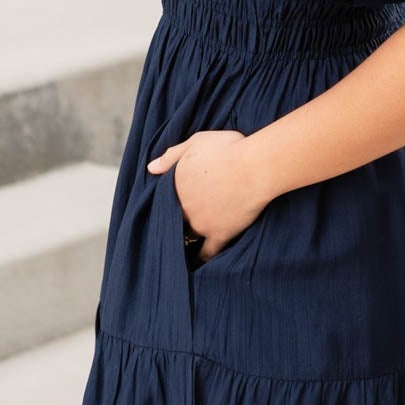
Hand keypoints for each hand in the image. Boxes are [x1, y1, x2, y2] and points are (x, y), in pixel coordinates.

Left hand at [146, 129, 268, 263]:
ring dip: (186, 240)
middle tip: (176, 226)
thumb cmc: (229, 149)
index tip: (170, 206)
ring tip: (185, 246)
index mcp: (176, 185)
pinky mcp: (220, 235)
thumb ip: (171, 155)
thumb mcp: (196, 142)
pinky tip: (200, 262)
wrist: (254, 167)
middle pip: (174, 220)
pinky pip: (208, 252)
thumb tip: (150, 169)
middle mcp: (184, 207)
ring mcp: (201, 223)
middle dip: (175, 222)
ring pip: (187, 237)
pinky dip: (203, 258)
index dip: (168, 203)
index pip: (164, 199)